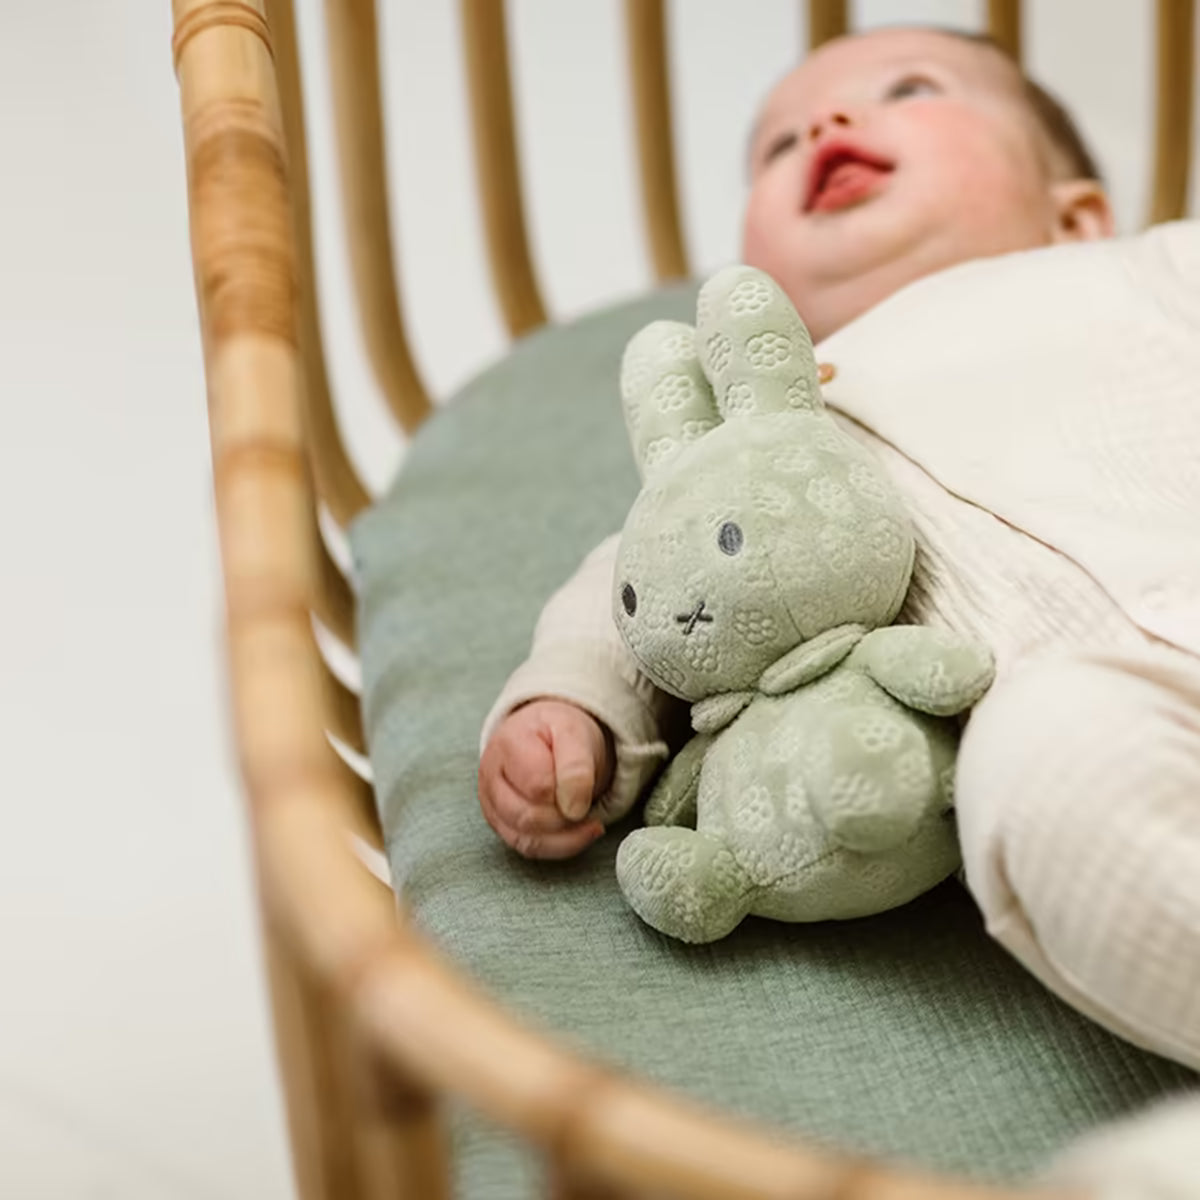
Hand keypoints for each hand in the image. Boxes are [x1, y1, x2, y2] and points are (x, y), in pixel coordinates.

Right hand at [478, 700, 613, 858]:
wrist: (548, 736)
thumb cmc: (558, 733)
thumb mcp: (574, 733)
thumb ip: (576, 766)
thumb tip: (574, 810)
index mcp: (507, 744)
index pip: (537, 785)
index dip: (568, 790)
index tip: (587, 781)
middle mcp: (490, 778)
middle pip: (526, 817)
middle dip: (565, 817)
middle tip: (587, 803)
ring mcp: (492, 805)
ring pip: (526, 840)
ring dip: (566, 836)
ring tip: (590, 820)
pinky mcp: (502, 826)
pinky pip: (529, 849)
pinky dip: (560, 846)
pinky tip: (581, 832)